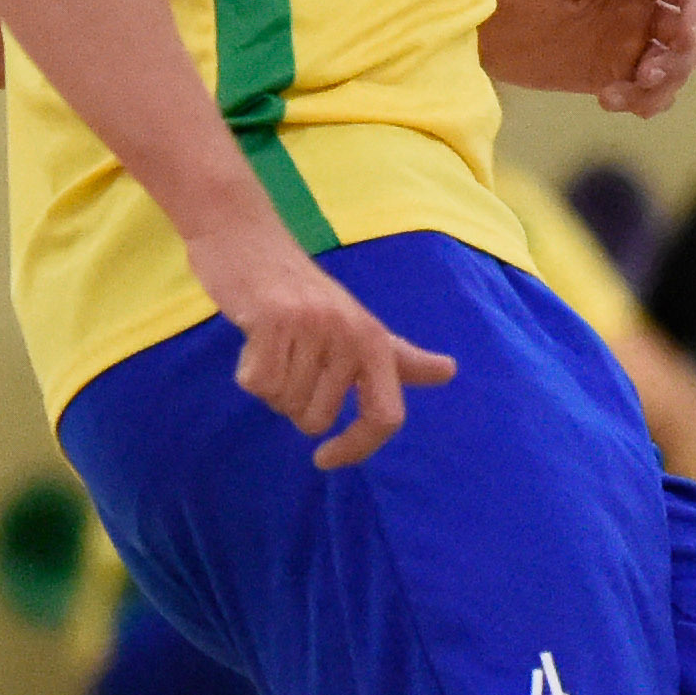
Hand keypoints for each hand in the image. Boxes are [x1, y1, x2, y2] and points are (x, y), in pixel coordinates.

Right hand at [216, 247, 458, 467]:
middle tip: (287, 360)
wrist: (246, 235)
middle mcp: (351, 333)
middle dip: (293, 404)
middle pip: (315, 419)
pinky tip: (252, 340)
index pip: (384, 417)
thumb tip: (449, 371)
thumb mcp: (357, 324)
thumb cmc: (301, 290)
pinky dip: (247, 372)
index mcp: (376, 341)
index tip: (325, 459)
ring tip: (271, 345)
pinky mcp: (272, 318)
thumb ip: (399, 357)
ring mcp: (313, 325)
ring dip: (270, 385)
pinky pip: (256, 383)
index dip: (356, 448)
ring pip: (282, 402)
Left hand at [480, 0, 695, 116]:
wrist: (482, 31)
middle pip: (691, 36)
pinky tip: (609, 100)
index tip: (683, 34)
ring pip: (674, 70)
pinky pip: (647, 94)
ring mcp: (628, 46)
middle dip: (681, 58)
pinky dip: (642, 103)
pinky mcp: (612, 76)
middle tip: (649, 73)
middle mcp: (639, 12)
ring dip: (663, 87)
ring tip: (621, 95)